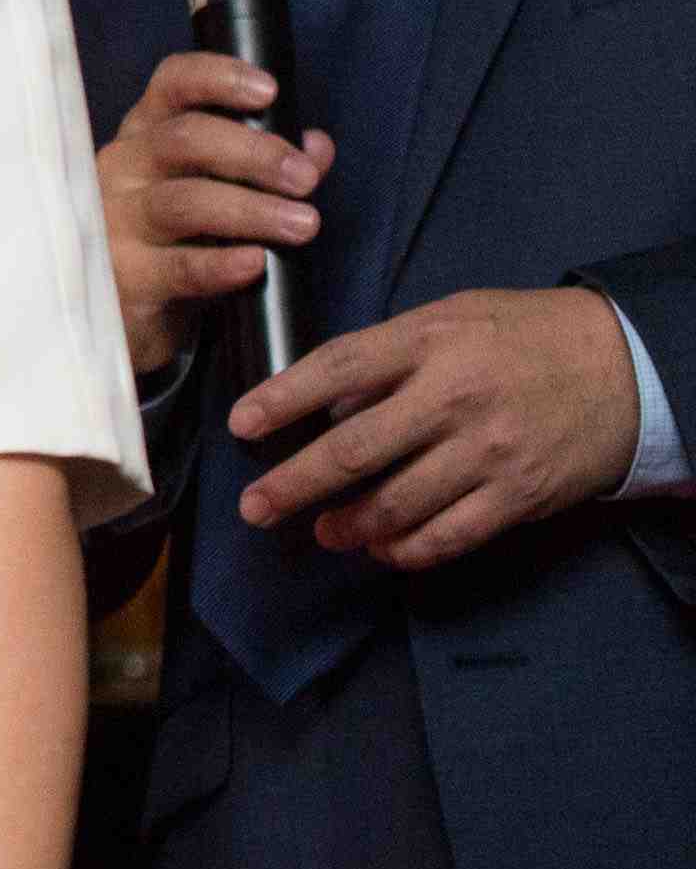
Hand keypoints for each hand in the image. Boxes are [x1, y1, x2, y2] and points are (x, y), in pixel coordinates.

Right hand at [94, 51, 332, 374]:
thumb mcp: (218, 195)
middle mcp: (123, 168)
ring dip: (252, 210)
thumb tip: (317, 146)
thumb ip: (269, 169)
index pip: (172, 85)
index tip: (269, 91)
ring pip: (183, 202)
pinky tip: (257, 263)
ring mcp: (116, 222)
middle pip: (182, 139)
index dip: (217, 78)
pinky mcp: (124, 277)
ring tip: (304, 225)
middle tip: (306, 180)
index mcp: (147, 135)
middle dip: (253, 153)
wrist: (129, 315)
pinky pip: (177, 267)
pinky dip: (221, 264)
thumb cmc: (178, 240)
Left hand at [229, 286, 641, 571]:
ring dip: (348, 525)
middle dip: (293, 483)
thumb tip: (326, 399)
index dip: (280, 399)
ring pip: (397, 504)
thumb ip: (388, 354)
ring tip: (321, 531)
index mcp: (428, 342)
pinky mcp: (519, 495)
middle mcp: (452, 398)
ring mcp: (487, 452)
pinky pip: (449, 535)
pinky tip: (382, 550)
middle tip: (256, 506)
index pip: (335, 369)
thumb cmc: (525, 336)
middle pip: (352, 449)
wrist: (627, 366)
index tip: (240, 425)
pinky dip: (407, 549)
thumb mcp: (450, 318)